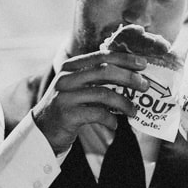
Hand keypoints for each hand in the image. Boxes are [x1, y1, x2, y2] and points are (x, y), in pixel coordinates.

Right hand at [31, 50, 148, 152]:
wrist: (42, 131)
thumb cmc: (68, 107)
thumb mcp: (78, 87)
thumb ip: (97, 79)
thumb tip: (132, 76)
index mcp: (71, 67)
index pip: (101, 56)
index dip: (124, 58)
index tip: (143, 63)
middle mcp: (66, 78)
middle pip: (104, 71)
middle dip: (128, 77)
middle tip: (145, 86)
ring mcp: (66, 96)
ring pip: (103, 93)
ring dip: (124, 102)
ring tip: (134, 111)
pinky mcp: (67, 114)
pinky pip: (97, 114)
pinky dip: (110, 119)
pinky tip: (115, 125)